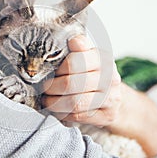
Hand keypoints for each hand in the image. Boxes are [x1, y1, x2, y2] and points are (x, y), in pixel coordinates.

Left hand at [42, 35, 156, 156]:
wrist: (112, 94)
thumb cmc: (93, 72)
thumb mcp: (87, 55)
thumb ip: (78, 47)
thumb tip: (71, 40)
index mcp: (103, 58)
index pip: (74, 62)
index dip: (58, 68)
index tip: (51, 70)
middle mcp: (109, 78)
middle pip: (71, 84)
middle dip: (52, 87)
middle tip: (44, 87)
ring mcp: (111, 98)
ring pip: (74, 103)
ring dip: (54, 103)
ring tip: (47, 100)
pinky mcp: (107, 116)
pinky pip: (79, 116)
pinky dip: (64, 114)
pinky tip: (58, 109)